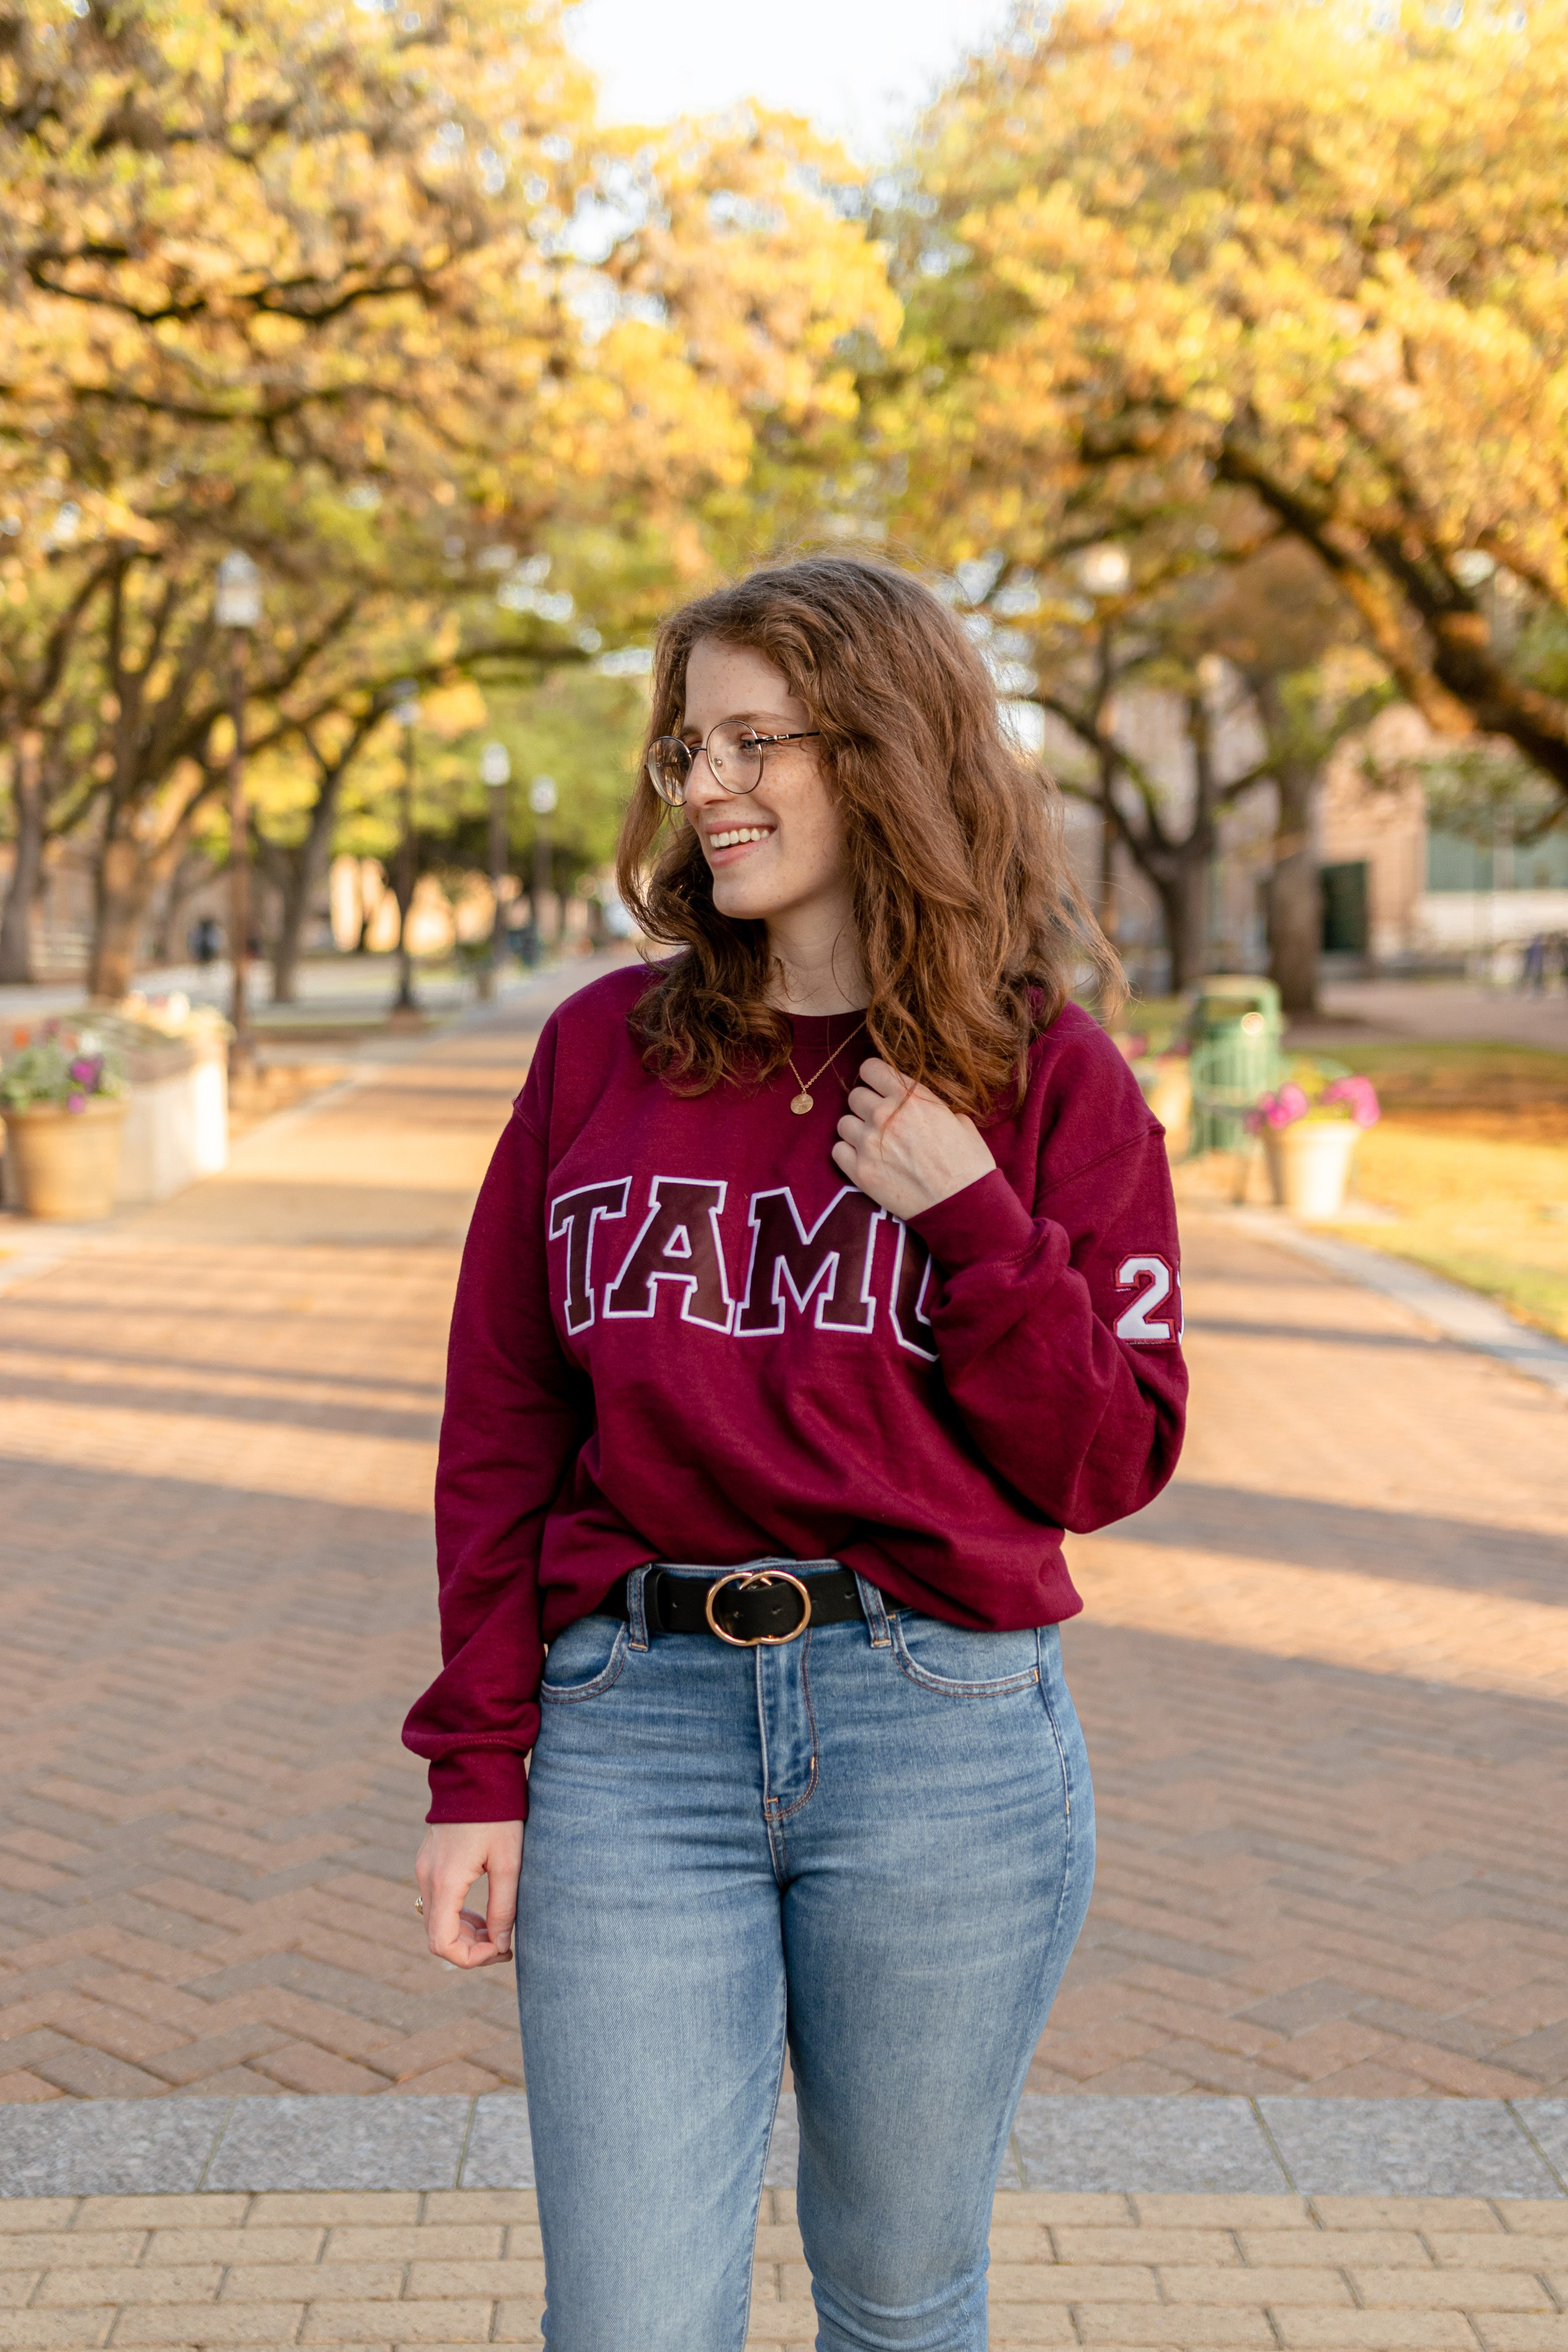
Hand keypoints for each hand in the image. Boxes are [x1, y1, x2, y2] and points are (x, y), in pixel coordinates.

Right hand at [415, 1820, 522, 1968]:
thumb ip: (504, 1908)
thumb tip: (500, 1945)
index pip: (443, 1944)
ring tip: (498, 1927)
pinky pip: (438, 1904)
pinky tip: (483, 1910)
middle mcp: (427, 1878)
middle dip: (472, 1948)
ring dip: (465, 1933)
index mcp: (445, 1881)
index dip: (471, 1958)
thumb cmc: (498, 1815)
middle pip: (438, 1936)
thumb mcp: (509, 1862)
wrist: (477, 1771)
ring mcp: (424, 1870)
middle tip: (505, 1943)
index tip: (501, 1949)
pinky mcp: (429, 1863)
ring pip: (437, 1922)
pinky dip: (458, 1915)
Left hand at [832, 1058, 995, 1222]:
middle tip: (880, 1120)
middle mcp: (884, 1115)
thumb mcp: (959, 1121)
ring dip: (856, 1130)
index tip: (878, 1085)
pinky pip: (838, 1151)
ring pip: (843, 1123)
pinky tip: (864, 1159)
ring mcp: (868, 1144)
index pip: (871, 1068)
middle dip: (866, 1105)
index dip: (874, 1076)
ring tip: (873, 1142)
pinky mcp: (860, 1172)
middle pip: (855, 1096)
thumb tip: (921, 1106)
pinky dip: (848, 1154)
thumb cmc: (968, 1163)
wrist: (964, 1205)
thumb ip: (931, 1106)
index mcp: (909, 1097)